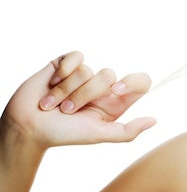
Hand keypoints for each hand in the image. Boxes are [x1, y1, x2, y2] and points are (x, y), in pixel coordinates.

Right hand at [1, 52, 154, 148]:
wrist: (27, 127)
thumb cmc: (63, 134)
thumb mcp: (97, 135)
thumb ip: (126, 132)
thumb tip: (154, 120)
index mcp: (116, 102)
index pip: (141, 82)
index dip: (132, 82)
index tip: (116, 91)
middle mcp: (103, 86)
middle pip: (109, 75)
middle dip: (84, 95)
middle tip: (68, 110)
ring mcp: (85, 74)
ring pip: (88, 69)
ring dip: (67, 90)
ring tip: (54, 103)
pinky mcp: (66, 64)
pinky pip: (75, 56)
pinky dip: (62, 72)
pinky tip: (52, 83)